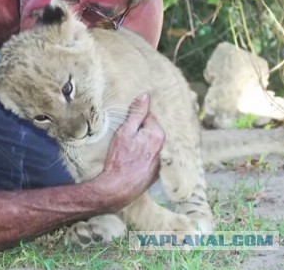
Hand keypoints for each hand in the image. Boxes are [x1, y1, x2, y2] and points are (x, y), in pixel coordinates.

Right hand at [99, 94, 164, 209]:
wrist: (119, 187)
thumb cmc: (120, 159)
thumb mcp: (125, 131)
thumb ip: (136, 113)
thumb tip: (145, 96)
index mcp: (157, 134)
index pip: (149, 116)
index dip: (136, 118)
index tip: (127, 122)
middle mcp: (164, 147)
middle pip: (151, 130)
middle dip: (140, 130)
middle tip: (126, 137)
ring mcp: (161, 161)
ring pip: (151, 144)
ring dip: (142, 143)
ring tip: (128, 150)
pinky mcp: (157, 172)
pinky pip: (151, 157)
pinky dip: (144, 156)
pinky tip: (133, 160)